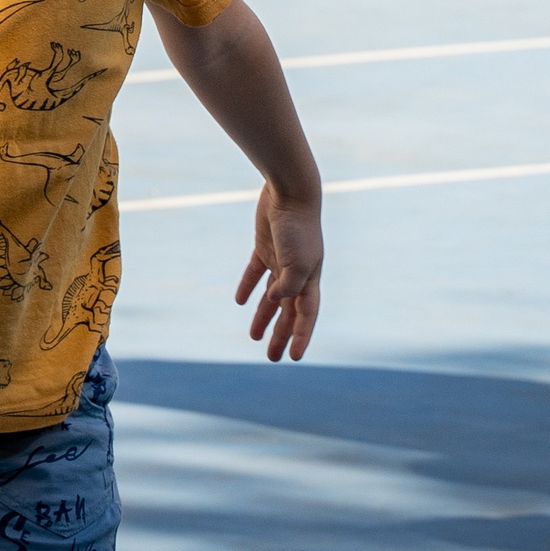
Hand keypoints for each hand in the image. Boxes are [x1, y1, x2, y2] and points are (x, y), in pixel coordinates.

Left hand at [234, 183, 322, 361]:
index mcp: (310, 279)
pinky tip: (239, 302)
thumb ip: (288, 286)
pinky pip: (255, 273)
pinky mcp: (265, 247)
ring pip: (272, 296)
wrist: (290, 192)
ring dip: (264, 317)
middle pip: (288, 311)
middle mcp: (297, 273)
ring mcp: (281, 260)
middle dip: (282, 335)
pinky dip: (248, 287)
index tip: (295, 358)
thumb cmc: (298, 228)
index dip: (301, 337)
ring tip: (253, 337)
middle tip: (272, 357)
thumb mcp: (297, 262)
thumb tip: (273, 301)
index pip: (307, 315)